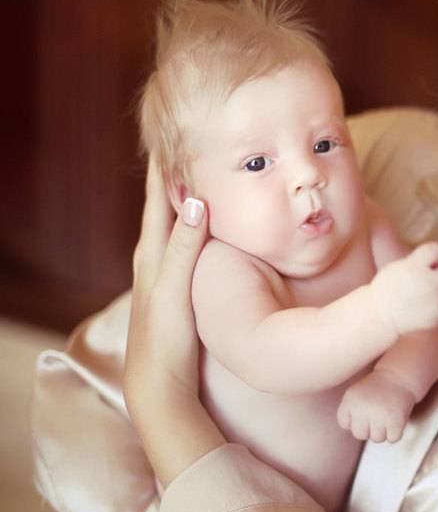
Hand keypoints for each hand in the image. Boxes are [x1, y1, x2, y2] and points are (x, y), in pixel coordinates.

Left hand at [123, 154, 223, 486]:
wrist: (159, 383)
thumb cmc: (164, 338)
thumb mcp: (174, 290)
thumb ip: (185, 247)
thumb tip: (196, 199)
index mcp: (151, 250)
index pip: (157, 194)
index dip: (165, 162)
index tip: (176, 127)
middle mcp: (155, 255)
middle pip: (166, 202)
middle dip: (179, 171)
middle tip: (197, 140)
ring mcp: (166, 271)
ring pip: (177, 222)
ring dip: (189, 196)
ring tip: (206, 171)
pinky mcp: (179, 285)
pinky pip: (188, 241)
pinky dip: (198, 223)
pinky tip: (211, 224)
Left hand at [337, 370, 416, 442]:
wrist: (399, 376)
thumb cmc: (376, 388)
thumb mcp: (355, 394)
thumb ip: (348, 412)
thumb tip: (351, 430)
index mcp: (350, 400)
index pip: (345, 424)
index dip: (355, 419)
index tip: (364, 409)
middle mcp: (362, 408)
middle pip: (360, 434)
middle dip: (368, 428)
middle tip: (377, 414)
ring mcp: (379, 414)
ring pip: (377, 439)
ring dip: (383, 431)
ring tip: (387, 415)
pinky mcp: (395, 420)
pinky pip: (392, 439)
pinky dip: (396, 433)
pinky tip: (396, 420)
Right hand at [369, 242, 437, 336]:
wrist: (379, 316)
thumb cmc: (389, 288)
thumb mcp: (400, 267)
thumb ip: (422, 261)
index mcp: (415, 266)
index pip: (436, 249)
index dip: (435, 255)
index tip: (427, 263)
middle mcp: (427, 282)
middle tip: (432, 281)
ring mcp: (434, 301)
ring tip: (430, 295)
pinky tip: (428, 307)